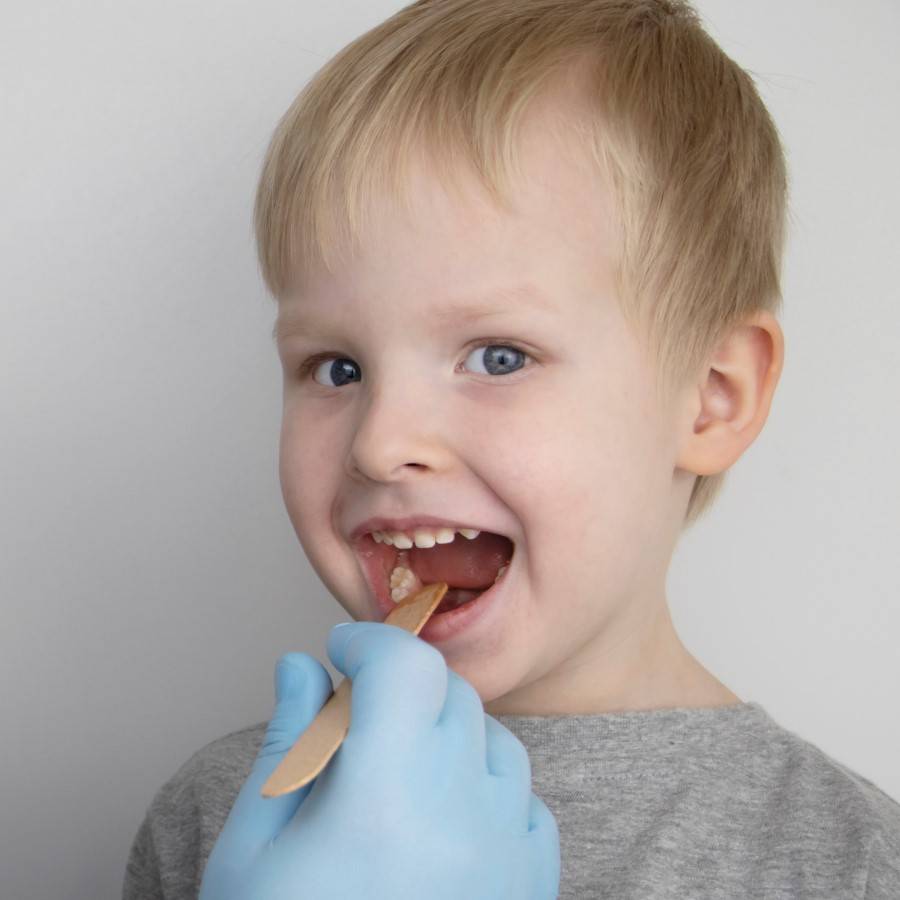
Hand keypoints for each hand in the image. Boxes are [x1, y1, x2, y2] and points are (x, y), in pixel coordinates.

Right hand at [199, 621, 559, 898]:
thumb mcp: (255, 848)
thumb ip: (289, 743)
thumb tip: (302, 667)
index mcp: (383, 802)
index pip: (404, 668)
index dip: (369, 642)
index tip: (342, 649)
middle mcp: (461, 819)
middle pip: (449, 695)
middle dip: (398, 686)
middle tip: (355, 716)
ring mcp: (507, 859)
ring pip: (494, 741)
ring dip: (444, 732)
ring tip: (396, 774)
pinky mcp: (532, 892)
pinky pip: (525, 802)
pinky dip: (485, 787)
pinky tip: (442, 818)